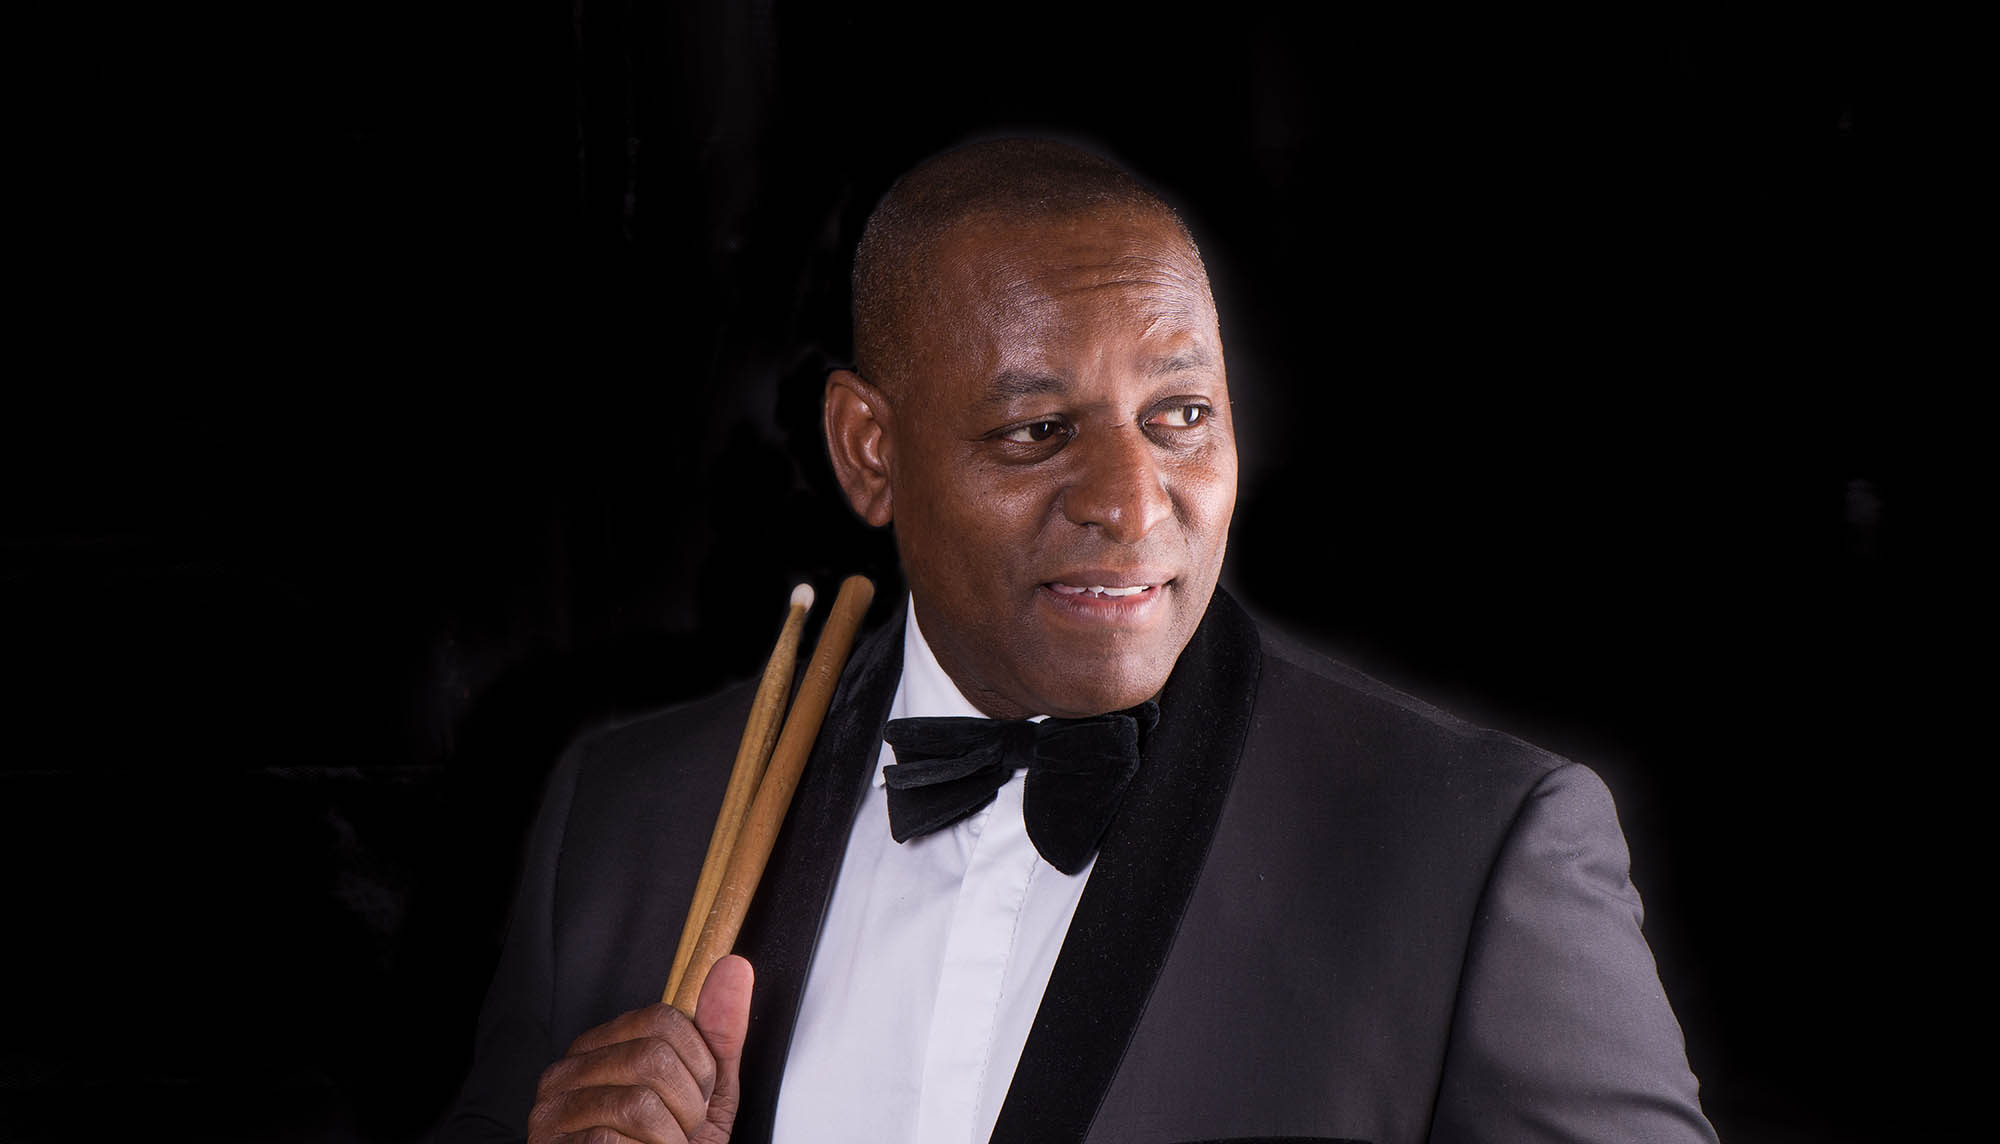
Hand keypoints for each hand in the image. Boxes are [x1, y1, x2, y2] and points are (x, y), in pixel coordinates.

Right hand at [526, 955, 753, 1143]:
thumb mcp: (704, 1092)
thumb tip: (734, 967)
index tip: (696, 1095)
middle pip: (652, 1057)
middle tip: (678, 1130)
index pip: (662, 1019)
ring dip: (670, 1138)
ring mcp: (552, 1112)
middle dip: (688, 1105)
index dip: (698, 1065)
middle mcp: (567, 1072)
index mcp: (601, 1047)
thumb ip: (718, 1035)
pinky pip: (613, 1142)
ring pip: (638, 1104)